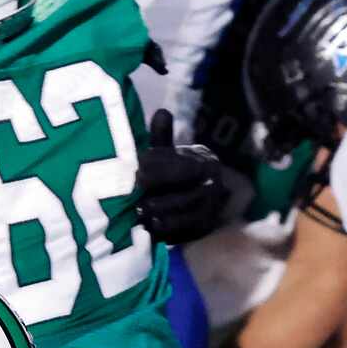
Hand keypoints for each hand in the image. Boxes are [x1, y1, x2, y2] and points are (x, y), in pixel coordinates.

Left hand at [133, 110, 251, 245]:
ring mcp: (210, 211)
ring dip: (157, 220)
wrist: (200, 195)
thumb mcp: (168, 152)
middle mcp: (213, 186)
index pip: (178, 168)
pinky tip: (147, 231)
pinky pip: (182, 235)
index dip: (154, 173)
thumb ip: (162, 137)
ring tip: (137, 218)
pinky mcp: (203, 230)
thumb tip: (162, 112)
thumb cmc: (176, 169)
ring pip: (181, 218)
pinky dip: (163, 235)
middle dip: (155, 200)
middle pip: (180, 198)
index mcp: (205, 162)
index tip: (136, 176)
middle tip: (133, 203)